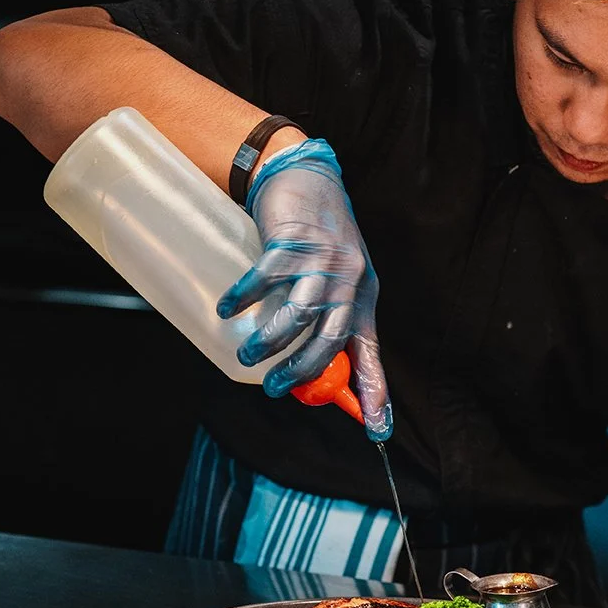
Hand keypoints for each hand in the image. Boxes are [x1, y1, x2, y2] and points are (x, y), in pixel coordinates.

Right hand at [216, 138, 391, 440]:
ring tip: (247, 355)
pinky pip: (266, 278)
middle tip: (274, 388)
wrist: (307, 177)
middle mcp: (348, 282)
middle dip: (301, 371)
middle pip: (330, 339)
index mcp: (362, 298)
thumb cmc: (321, 237)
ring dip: (270, 340)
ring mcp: (321, 261)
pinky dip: (243, 298)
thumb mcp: (339, 279)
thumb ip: (328, 317)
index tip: (379, 429)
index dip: (376, 391)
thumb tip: (306, 369)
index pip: (370, 352)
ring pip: (298, 313)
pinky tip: (227, 309)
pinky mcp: (291, 241)